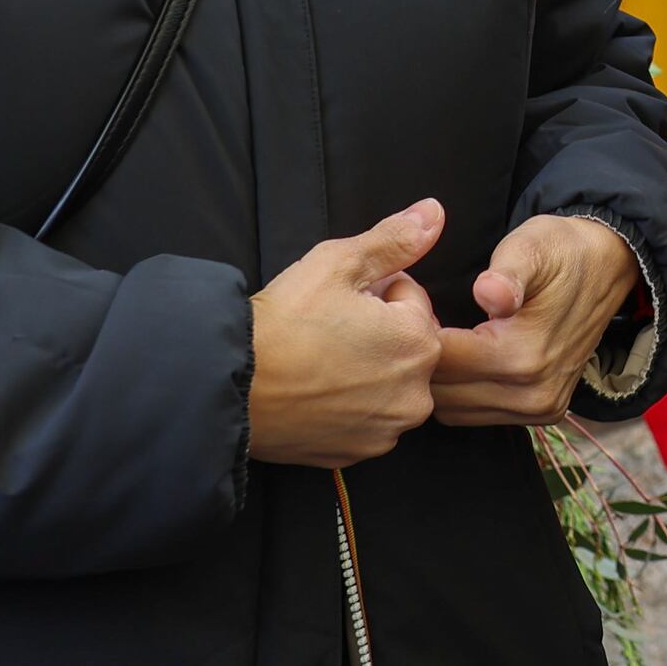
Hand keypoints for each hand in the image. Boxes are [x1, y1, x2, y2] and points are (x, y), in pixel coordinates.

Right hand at [246, 199, 445, 465]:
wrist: (231, 388)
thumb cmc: (282, 323)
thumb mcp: (337, 263)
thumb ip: (394, 239)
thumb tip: (435, 212)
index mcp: (418, 342)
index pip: (410, 299)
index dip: (373, 292)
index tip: (338, 301)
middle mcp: (415, 393)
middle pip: (405, 345)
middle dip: (377, 332)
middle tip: (326, 329)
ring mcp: (386, 430)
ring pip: (388, 384)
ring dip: (368, 370)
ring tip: (319, 360)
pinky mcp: (358, 453)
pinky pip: (366, 419)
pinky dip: (349, 405)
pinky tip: (316, 391)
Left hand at [428, 212, 641, 426]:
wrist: (607, 267)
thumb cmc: (561, 251)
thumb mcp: (532, 245)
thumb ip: (507, 271)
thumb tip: (490, 294)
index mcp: (524, 356)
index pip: (442, 361)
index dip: (417, 331)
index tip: (410, 304)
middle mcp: (533, 394)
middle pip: (443, 392)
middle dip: (422, 359)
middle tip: (419, 321)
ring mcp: (539, 409)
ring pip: (453, 410)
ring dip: (439, 379)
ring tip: (441, 338)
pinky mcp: (541, 414)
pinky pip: (475, 415)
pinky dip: (459, 391)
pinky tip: (460, 358)